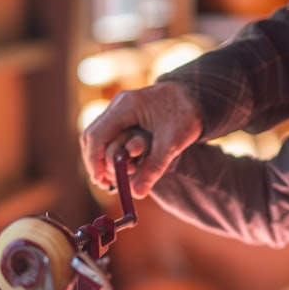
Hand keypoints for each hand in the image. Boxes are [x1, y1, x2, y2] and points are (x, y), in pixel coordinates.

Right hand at [80, 82, 202, 198]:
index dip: (94, 160)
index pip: (97, 135)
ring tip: (108, 178)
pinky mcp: (124, 114)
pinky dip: (108, 150)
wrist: (196, 96)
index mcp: (126, 106)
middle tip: (102, 182)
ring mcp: (119, 108)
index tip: (99, 181)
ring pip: (97, 135)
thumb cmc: (186, 115)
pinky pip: (107, 133)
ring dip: (99, 156)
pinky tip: (117, 166)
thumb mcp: (172, 143)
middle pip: (92, 135)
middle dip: (94, 160)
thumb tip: (137, 193)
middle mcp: (118, 105)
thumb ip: (153, 167)